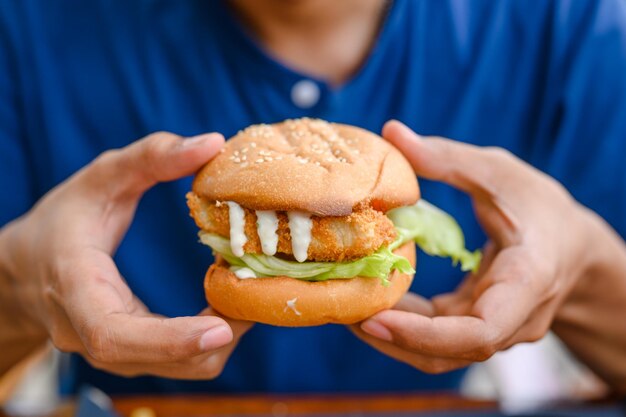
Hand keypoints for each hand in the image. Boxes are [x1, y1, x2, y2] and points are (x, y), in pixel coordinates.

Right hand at [1, 132, 252, 378]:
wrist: (28, 265)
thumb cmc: (64, 219)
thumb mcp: (101, 177)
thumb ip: (151, 157)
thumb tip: (213, 142)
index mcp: (75, 288)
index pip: (114, 334)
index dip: (168, 340)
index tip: (220, 329)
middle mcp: (88, 332)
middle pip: (154, 360)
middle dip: (212, 339)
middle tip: (259, 301)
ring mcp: (109, 350)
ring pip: (173, 369)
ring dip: (218, 342)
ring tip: (250, 298)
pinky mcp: (130, 353)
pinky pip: (176, 361)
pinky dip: (208, 341)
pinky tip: (229, 306)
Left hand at [351, 120, 591, 372]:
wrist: (571, 245)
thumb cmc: (540, 207)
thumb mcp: (500, 173)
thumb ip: (448, 158)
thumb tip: (391, 131)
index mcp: (527, 282)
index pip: (479, 332)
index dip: (424, 334)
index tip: (375, 319)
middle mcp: (513, 318)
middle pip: (451, 351)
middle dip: (394, 338)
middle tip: (343, 313)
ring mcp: (496, 329)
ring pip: (442, 352)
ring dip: (393, 337)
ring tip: (348, 308)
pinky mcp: (478, 325)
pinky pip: (440, 337)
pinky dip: (406, 324)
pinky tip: (373, 301)